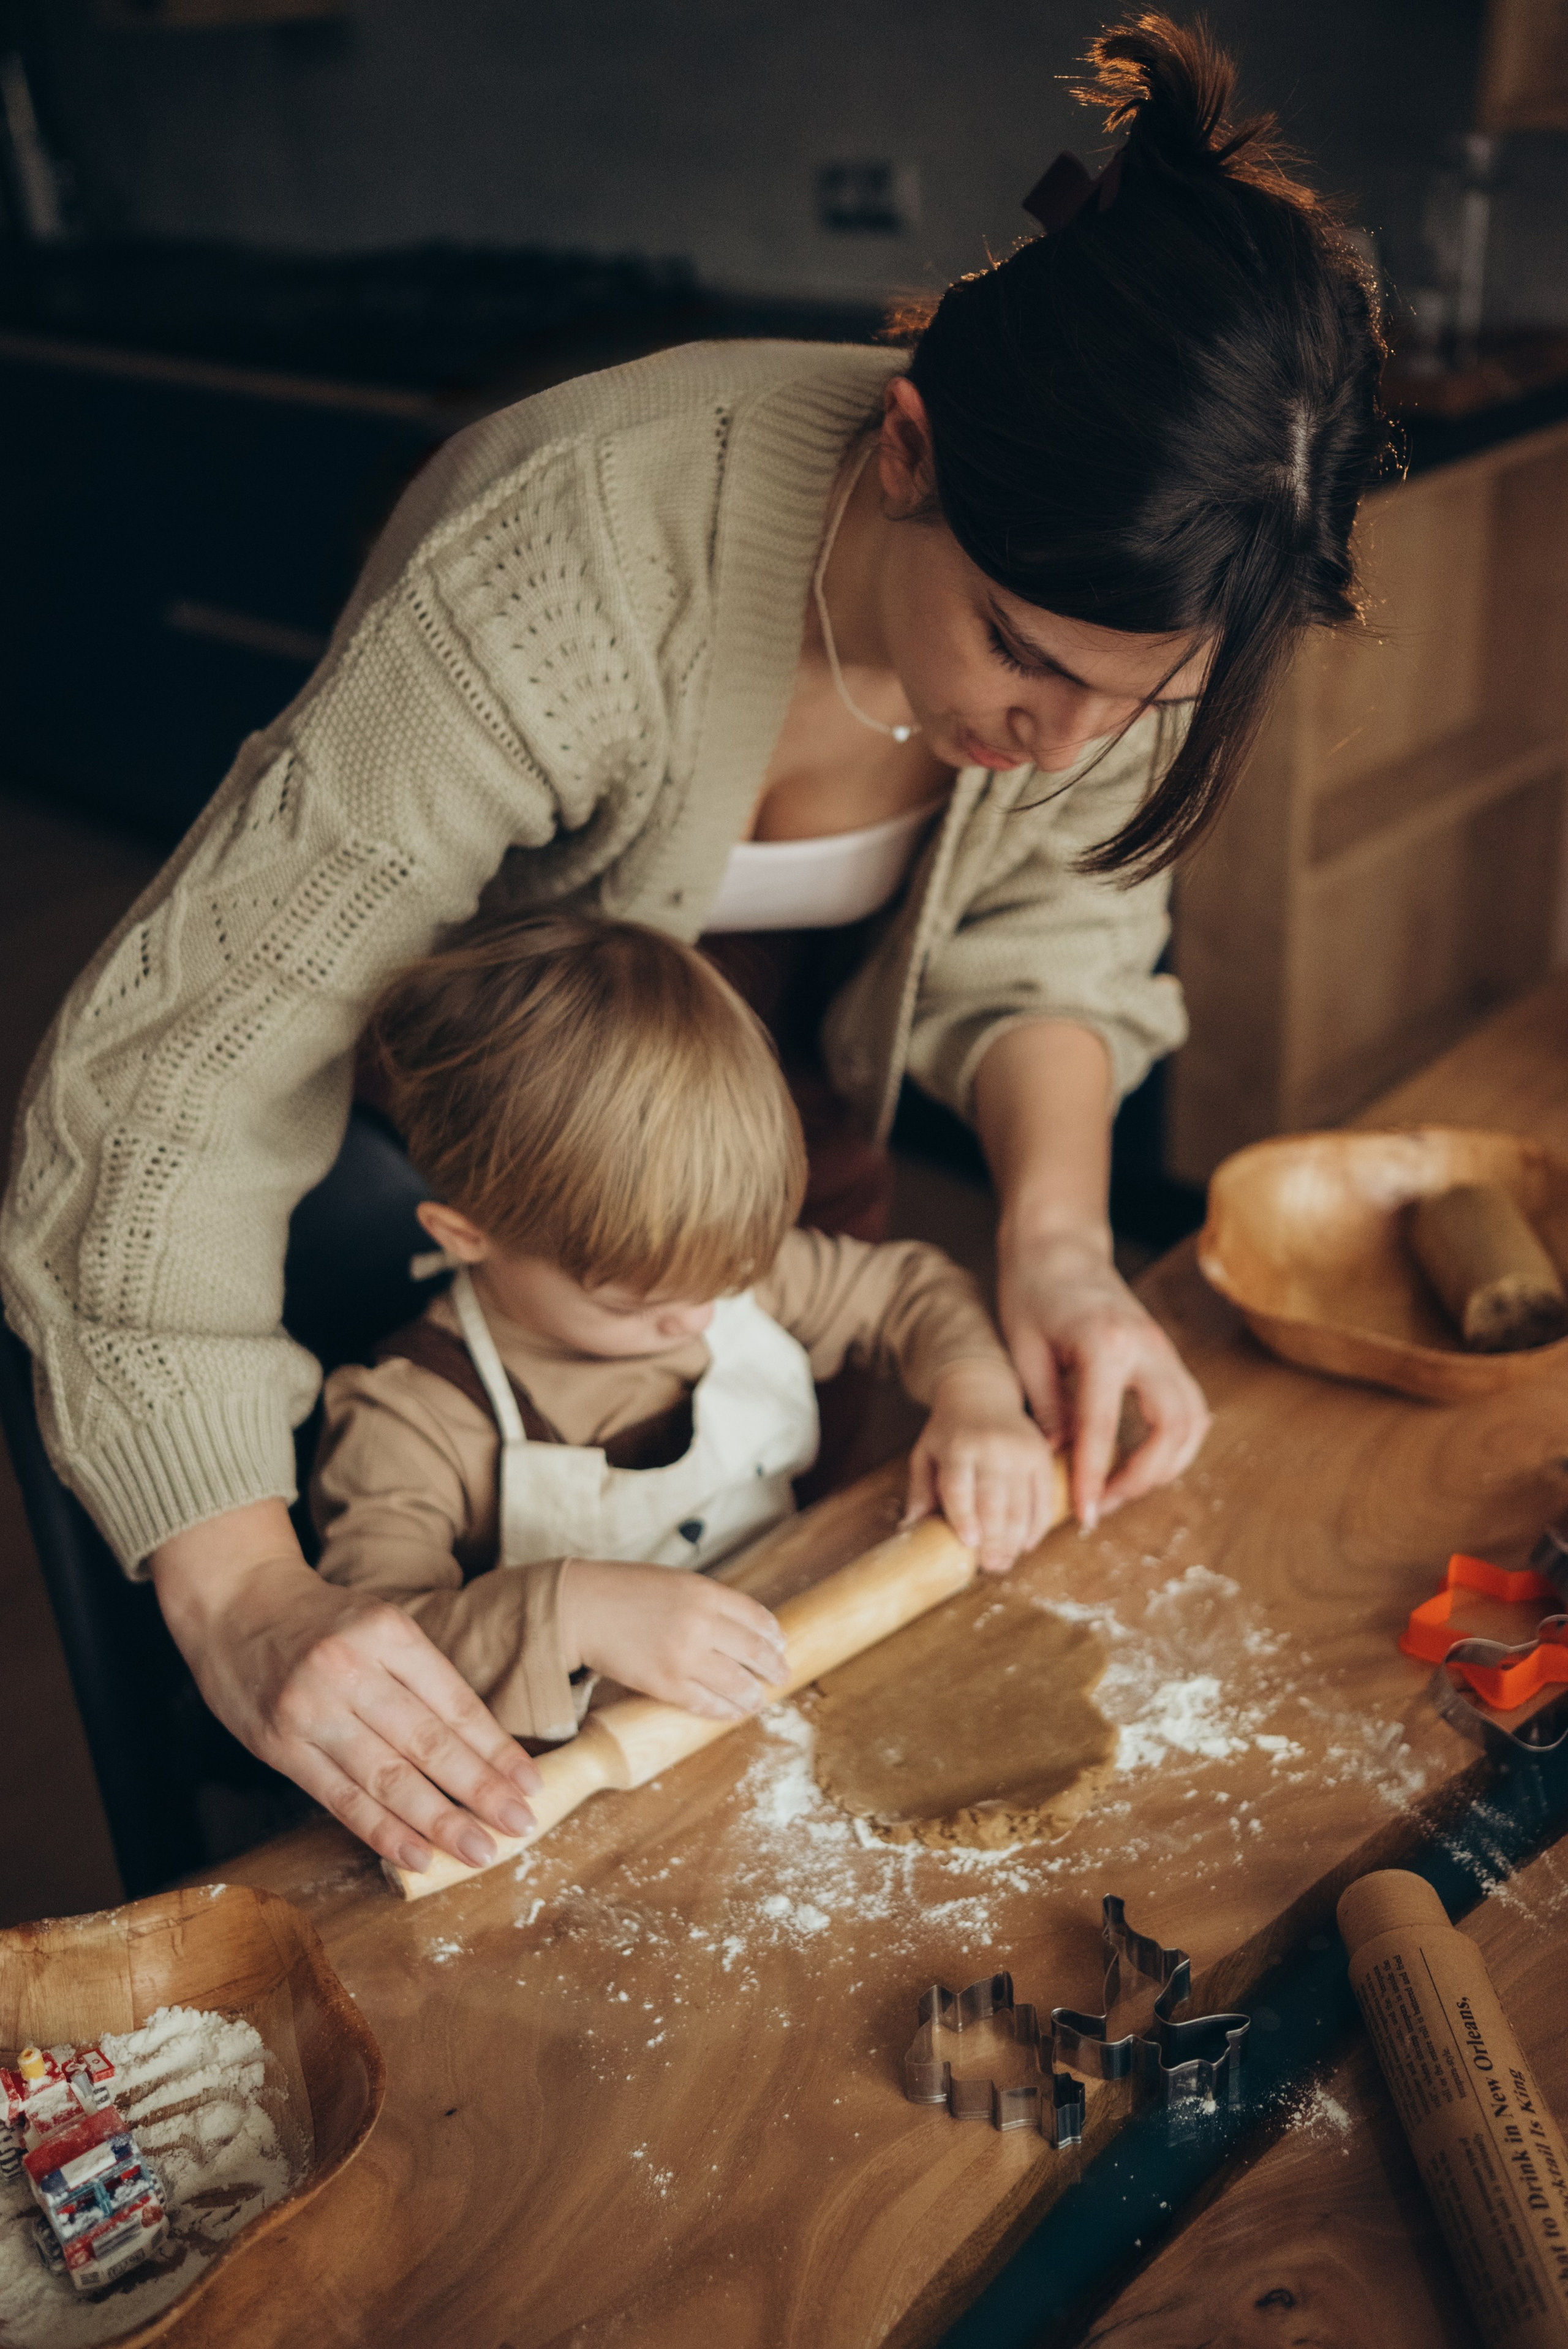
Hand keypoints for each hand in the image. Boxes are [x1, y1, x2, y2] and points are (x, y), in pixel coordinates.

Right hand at [151, 1501, 541, 1876]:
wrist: (236, 1605)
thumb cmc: (321, 1622)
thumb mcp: (378, 1627)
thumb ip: (420, 1679)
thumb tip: (482, 1747)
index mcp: (387, 1632)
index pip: (453, 1702)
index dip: (495, 1749)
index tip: (528, 1784)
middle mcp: (350, 1668)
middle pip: (427, 1741)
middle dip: (479, 1790)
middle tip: (519, 1825)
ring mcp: (312, 1709)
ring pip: (387, 1776)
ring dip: (438, 1820)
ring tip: (480, 1850)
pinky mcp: (281, 1746)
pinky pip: (340, 1797)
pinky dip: (381, 1831)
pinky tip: (416, 1854)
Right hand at [558, 1560, 787, 1718]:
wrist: (580, 1609)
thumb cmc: (624, 1591)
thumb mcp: (675, 1582)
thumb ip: (707, 1602)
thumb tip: (739, 1628)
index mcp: (705, 1593)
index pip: (757, 1618)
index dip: (773, 1636)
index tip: (780, 1645)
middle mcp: (701, 1624)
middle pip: (754, 1652)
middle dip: (773, 1668)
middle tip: (781, 1676)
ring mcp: (684, 1656)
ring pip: (735, 1684)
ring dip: (752, 1696)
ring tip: (757, 1700)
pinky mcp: (665, 1684)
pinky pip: (705, 1704)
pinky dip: (723, 1711)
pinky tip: (731, 1712)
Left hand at [902, 1361, 1064, 1573]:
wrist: (982, 1392)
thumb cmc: (949, 1431)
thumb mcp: (925, 1453)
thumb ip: (920, 1489)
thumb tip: (910, 1527)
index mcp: (958, 1446)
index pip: (960, 1487)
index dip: (965, 1517)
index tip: (969, 1544)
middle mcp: (992, 1447)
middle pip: (995, 1500)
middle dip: (994, 1538)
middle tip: (991, 1566)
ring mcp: (1021, 1451)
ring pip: (1022, 1503)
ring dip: (1015, 1538)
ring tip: (1005, 1562)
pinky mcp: (1042, 1455)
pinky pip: (1045, 1496)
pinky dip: (1038, 1524)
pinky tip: (1027, 1543)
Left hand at [996, 1226, 1210, 1530]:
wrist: (1059, 1243)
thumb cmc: (1032, 1289)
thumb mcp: (1023, 1349)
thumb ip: (1045, 1406)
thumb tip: (1058, 1459)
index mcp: (1105, 1344)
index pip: (1104, 1428)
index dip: (1094, 1477)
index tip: (1083, 1514)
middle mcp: (1147, 1346)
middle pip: (1172, 1429)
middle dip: (1144, 1477)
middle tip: (1105, 1502)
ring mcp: (1165, 1349)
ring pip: (1193, 1422)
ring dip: (1166, 1465)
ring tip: (1122, 1487)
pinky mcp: (1168, 1354)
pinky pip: (1190, 1409)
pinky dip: (1175, 1443)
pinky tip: (1141, 1460)